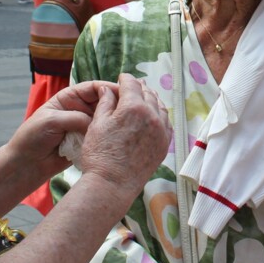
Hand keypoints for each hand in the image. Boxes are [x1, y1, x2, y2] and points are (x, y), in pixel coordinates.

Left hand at [6, 81, 117, 180]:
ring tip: (128, 126)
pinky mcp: (87, 141)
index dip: (109, 89)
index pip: (94, 88)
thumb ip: (75, 118)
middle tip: (131, 111)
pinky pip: (101, 137)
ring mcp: (84, 126)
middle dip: (116, 106)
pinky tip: (118, 140)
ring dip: (113, 123)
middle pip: (104, 103)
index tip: (124, 93)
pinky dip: (108, 138)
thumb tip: (98, 122)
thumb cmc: (32, 137)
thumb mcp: (51, 121)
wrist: (26, 163)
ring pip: (105, 121)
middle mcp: (79, 109)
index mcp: (70, 97)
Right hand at [78, 74, 170, 192]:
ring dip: (151, 100)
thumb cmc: (100, 155)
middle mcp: (152, 116)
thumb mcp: (97, 124)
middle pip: (148, 93)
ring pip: (160, 107)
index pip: (131, 84)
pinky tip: (153, 117)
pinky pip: (166, 123)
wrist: (112, 184)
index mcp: (134, 107)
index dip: (125, 79)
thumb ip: (106, 103)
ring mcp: (161, 131)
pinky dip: (160, 116)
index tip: (122, 78)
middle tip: (132, 88)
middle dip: (139, 88)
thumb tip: (108, 89)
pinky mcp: (164, 144)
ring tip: (143, 100)